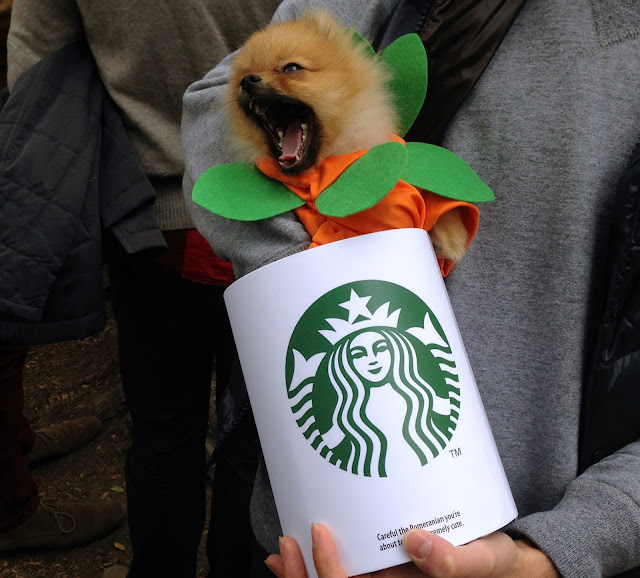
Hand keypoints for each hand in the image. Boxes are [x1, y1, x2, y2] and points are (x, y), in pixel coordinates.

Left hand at [265, 524, 558, 577]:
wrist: (506, 571)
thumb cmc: (497, 567)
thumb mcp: (486, 560)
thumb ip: (456, 561)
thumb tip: (417, 543)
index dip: (331, 572)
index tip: (320, 533)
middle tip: (284, 549)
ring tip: (283, 555)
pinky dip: (315, 575)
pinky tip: (297, 561)